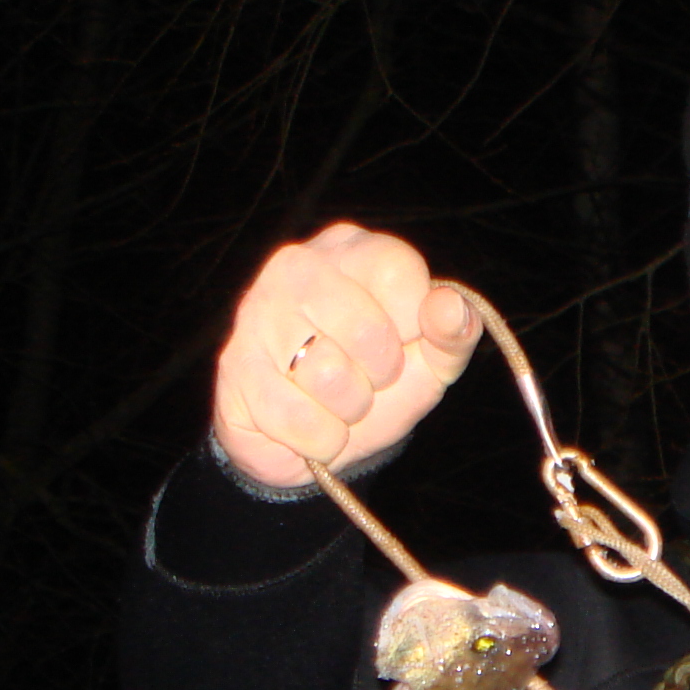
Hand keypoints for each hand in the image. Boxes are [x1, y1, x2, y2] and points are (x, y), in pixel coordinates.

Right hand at [213, 224, 480, 490]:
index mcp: (351, 249)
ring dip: (348, 409)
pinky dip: (320, 439)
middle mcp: (297, 265)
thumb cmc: (374, 383)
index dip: (412, 324)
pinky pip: (298, 418)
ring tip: (336, 401)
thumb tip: (450, 309)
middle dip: (379, 375)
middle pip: (366, 329)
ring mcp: (258, 313)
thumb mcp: (429, 359)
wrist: (313, 440)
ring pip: (328, 374)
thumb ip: (453, 332)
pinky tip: (309, 424)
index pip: (398, 270)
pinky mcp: (236, 367)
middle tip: (365, 378)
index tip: (401, 341)